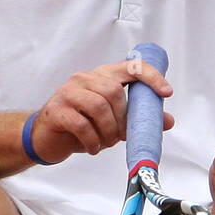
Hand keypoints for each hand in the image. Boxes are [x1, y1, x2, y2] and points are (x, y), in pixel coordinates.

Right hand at [28, 57, 173, 164]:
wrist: (47, 138)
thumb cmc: (81, 126)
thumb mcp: (114, 121)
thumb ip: (137, 118)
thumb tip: (167, 120)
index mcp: (102, 76)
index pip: (130, 66)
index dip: (150, 76)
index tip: (166, 92)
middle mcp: (84, 79)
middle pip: (113, 91)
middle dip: (122, 119)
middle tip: (120, 136)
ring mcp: (68, 93)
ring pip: (98, 106)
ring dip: (108, 131)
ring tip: (106, 142)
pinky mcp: (56, 111)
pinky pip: (81, 125)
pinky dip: (93, 141)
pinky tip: (93, 147)